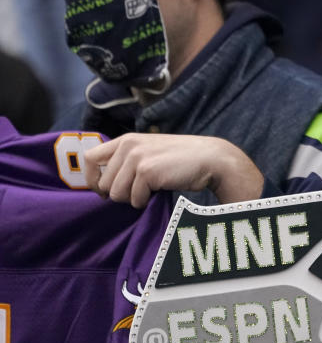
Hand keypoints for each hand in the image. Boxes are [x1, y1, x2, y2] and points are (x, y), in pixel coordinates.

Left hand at [83, 133, 264, 207]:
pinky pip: (134, 199)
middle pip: (103, 183)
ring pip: (116, 194)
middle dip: (119, 193)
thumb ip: (127, 160)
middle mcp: (128, 146)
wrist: (210, 159)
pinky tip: (159, 191)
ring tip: (150, 190)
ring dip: (132, 199)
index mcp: (126, 140)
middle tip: (139, 191)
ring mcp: (137, 158)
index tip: (105, 190)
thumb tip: (103, 185)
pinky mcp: (147, 172)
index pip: (90, 159)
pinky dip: (145, 201)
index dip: (92, 179)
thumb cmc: (181, 160)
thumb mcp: (149, 151)